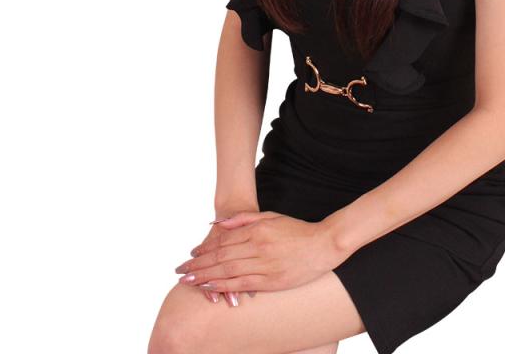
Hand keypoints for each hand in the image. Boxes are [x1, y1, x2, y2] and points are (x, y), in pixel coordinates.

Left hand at [174, 210, 344, 294]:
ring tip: (189, 281)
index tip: (190, 255)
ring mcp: (265, 264)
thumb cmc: (297, 229)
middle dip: (199, 265)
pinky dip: (225, 286)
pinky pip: (243, 284)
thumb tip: (219, 223)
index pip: (224, 241)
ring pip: (229, 271)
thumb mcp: (271, 216)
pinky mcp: (272, 280)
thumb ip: (244, 219)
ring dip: (207, 277)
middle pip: (221, 257)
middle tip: (181, 271)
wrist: (323, 244)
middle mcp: (258, 246)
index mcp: (257, 230)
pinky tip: (212, 288)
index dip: (205, 249)